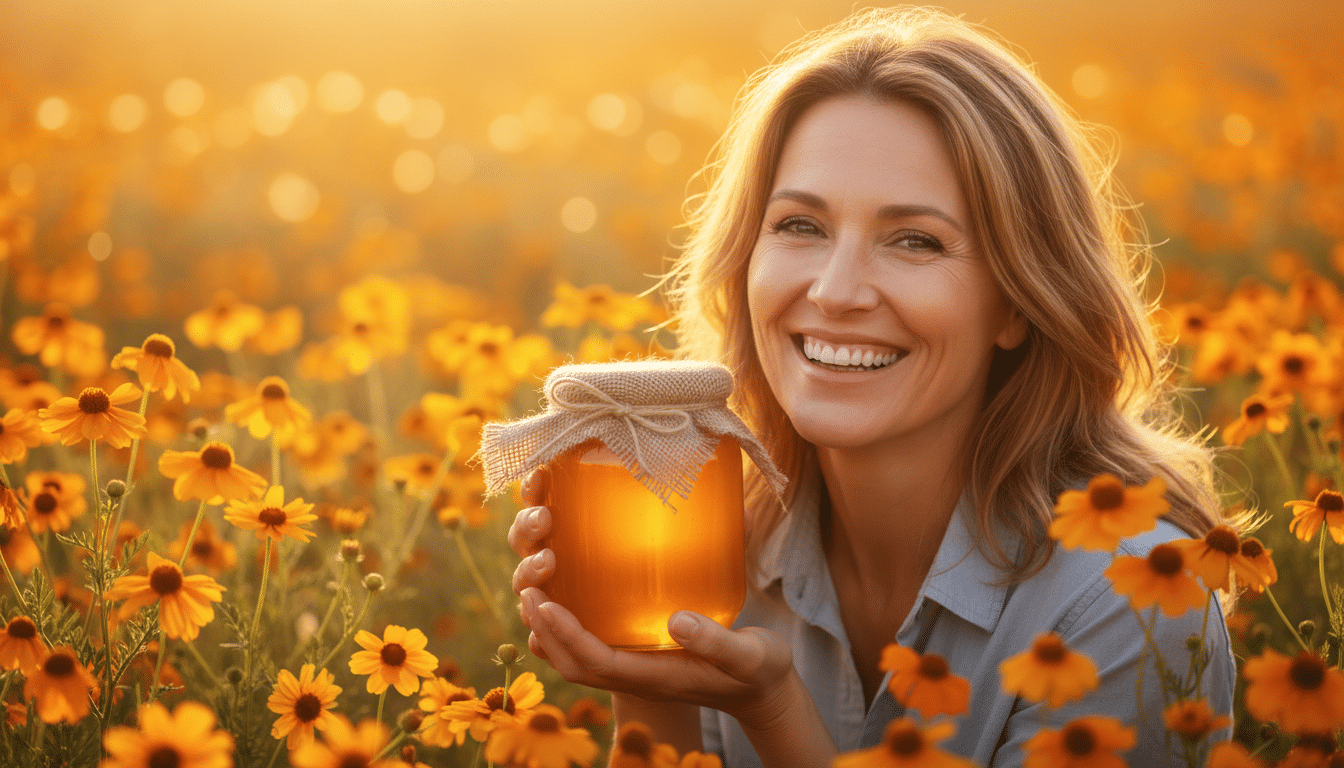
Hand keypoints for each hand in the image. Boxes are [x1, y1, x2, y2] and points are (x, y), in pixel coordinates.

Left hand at [507, 469, 797, 728]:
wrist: (764, 689)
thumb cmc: (759, 670)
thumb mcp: (750, 655)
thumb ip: (717, 641)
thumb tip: (677, 621)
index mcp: (656, 678)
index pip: (595, 662)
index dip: (565, 635)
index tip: (543, 603)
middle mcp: (637, 675)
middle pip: (573, 665)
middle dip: (544, 631)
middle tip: (527, 589)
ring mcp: (635, 668)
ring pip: (577, 659)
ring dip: (548, 631)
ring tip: (533, 590)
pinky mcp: (639, 655)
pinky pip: (591, 648)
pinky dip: (567, 629)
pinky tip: (565, 596)